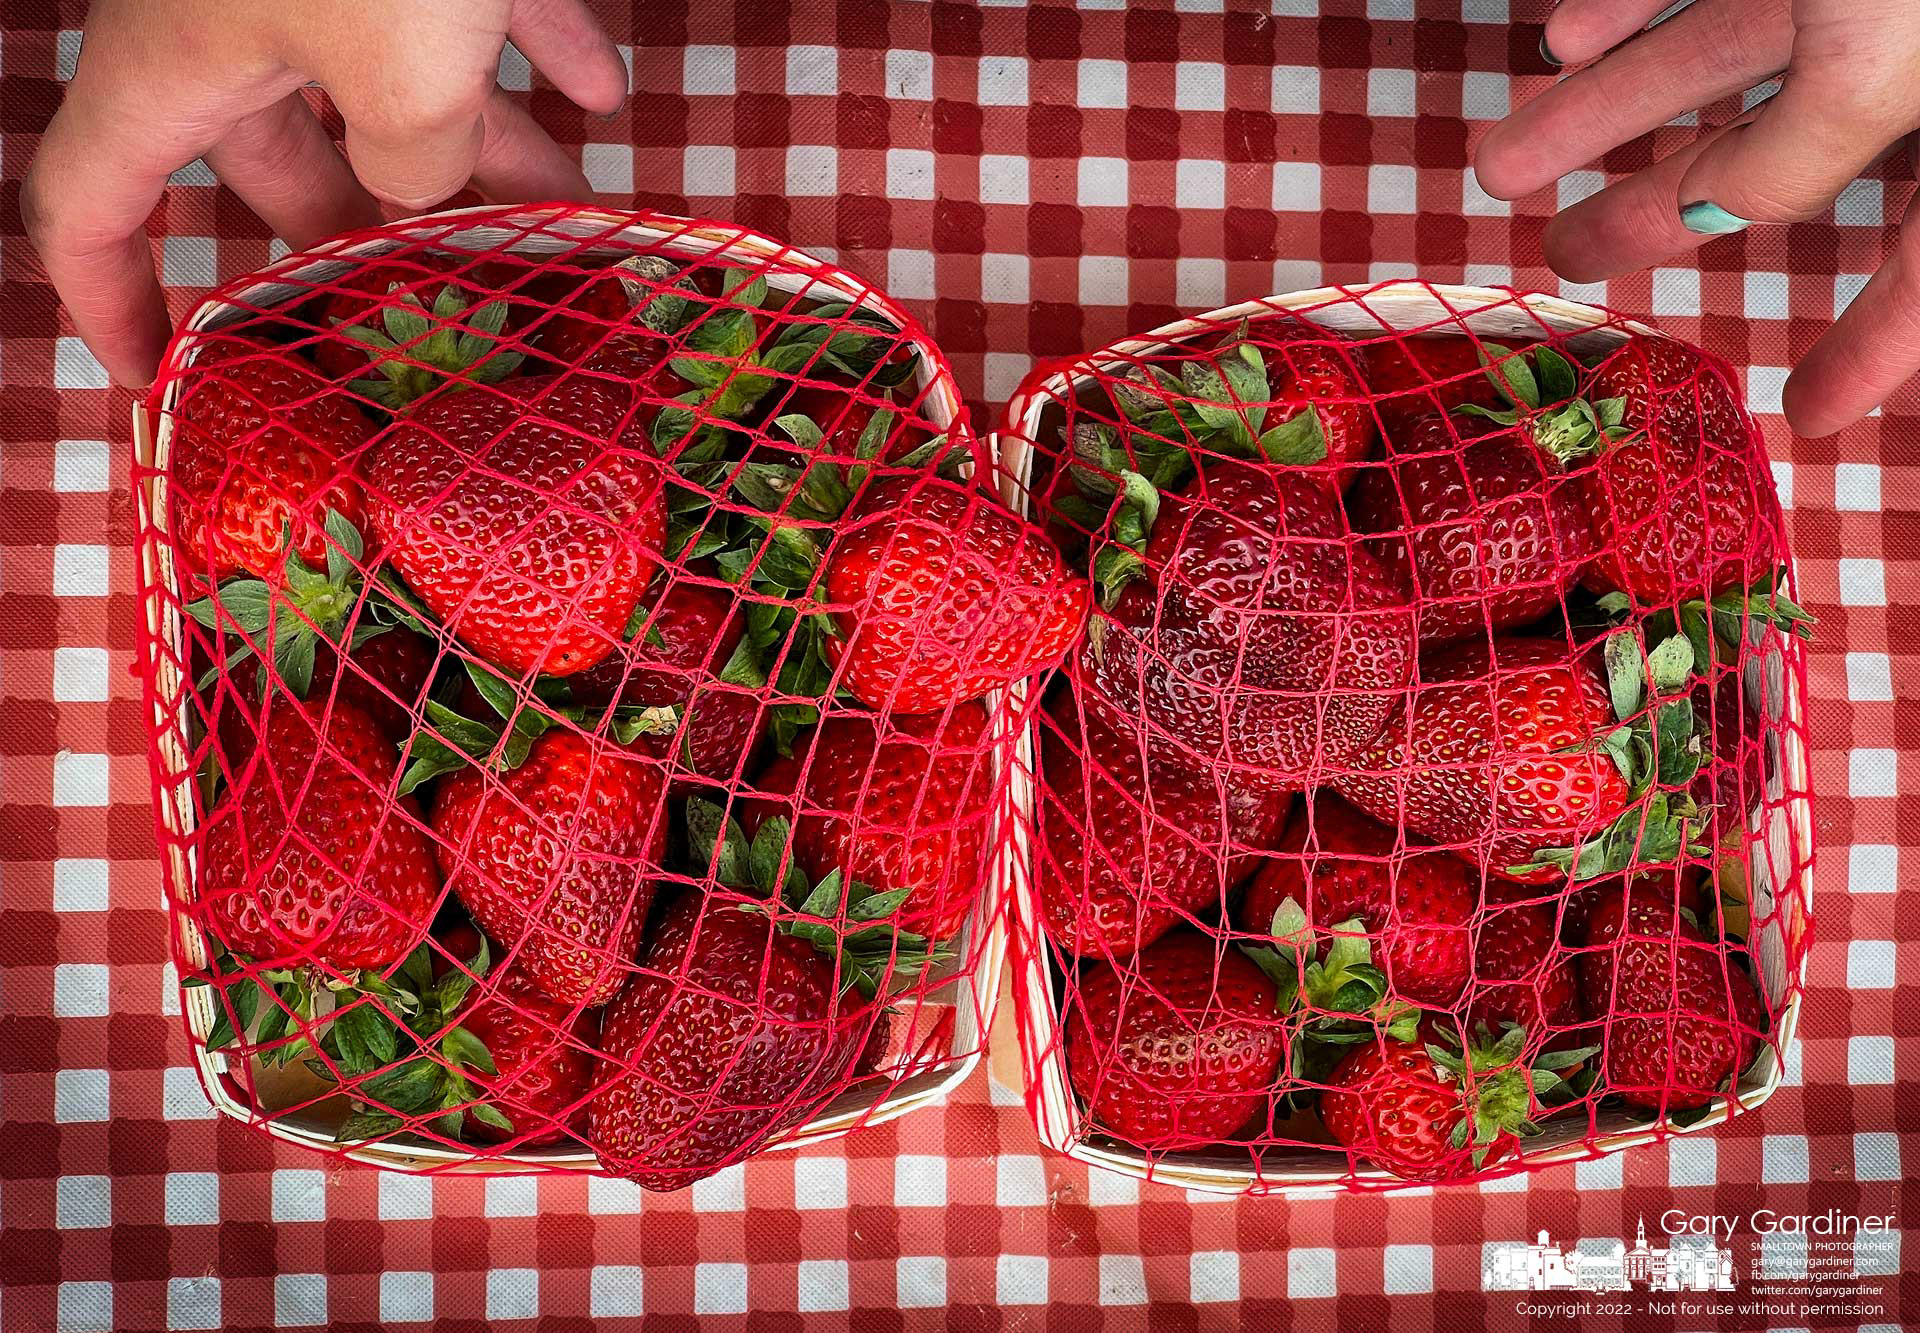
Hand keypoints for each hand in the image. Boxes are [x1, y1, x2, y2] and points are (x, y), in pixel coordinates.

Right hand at [21, 0, 628, 388]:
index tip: (166, 377)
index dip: (110, 304)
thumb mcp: (406, 81)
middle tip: (442, 305)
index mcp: (178, 67)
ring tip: (566, 214)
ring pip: (383, 83)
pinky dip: (527, 42)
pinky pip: (462, 0)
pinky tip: (604, 90)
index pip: (91, 209)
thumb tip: (428, 187)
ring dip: (475, 151)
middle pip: (273, 160)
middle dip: (367, 235)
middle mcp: (231, 17)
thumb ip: (413, 167)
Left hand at [1474, 0, 1919, 437]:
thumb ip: (1798, 160)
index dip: (1873, 348)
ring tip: (1501, 164)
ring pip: (1717, 57)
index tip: (1809, 417)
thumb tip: (1728, 209)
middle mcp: (1911, 57)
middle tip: (1564, 260)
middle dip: (1654, 213)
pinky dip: (1634, 5)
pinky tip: (1562, 42)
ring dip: (1601, 110)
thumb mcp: (1875, 75)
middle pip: (1774, 157)